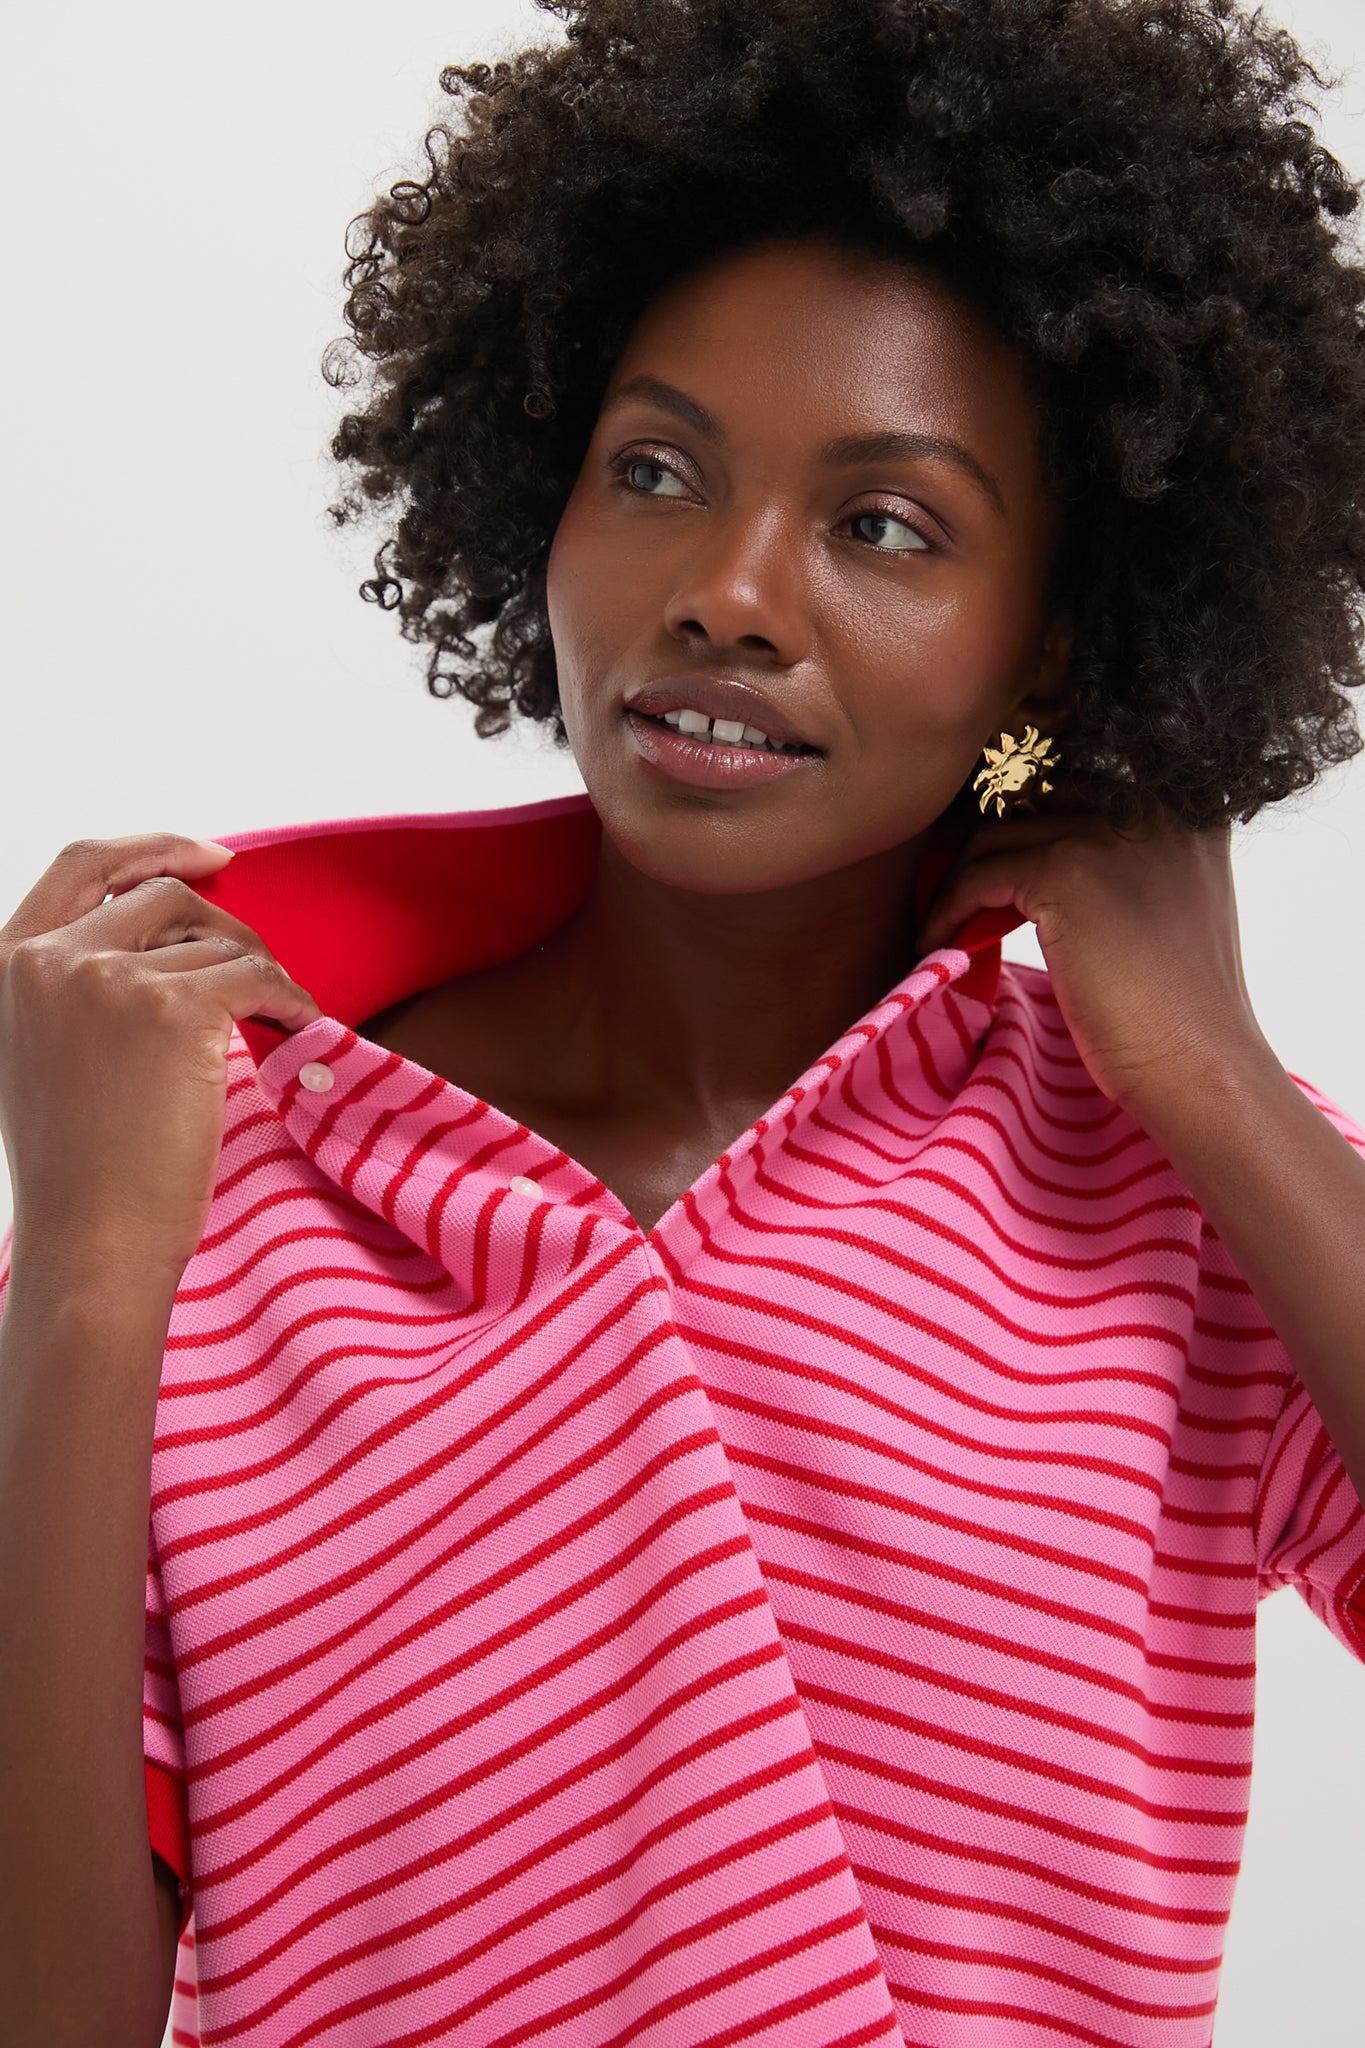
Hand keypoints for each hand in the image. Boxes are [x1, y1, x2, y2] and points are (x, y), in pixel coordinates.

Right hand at [0, 835, 319, 1290]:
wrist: (91, 1243)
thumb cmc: (80, 1171)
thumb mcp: (44, 1054)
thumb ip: (80, 987)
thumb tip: (172, 938)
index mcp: (6, 962)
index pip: (83, 864)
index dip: (154, 846)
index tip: (212, 856)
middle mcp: (49, 959)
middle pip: (164, 897)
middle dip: (224, 929)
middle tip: (258, 976)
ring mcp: (108, 978)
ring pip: (217, 943)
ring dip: (259, 976)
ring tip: (275, 1020)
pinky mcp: (174, 1009)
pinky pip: (258, 978)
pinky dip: (292, 1001)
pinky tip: (300, 1029)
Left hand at [917, 803, 1272, 1119]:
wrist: (1200, 1064)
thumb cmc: (1180, 1009)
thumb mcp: (1171, 907)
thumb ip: (1126, 863)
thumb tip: (1044, 854)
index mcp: (1186, 805)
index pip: (1078, 782)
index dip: (1027, 821)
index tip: (992, 867)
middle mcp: (1152, 802)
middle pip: (1031, 799)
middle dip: (986, 846)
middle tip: (956, 895)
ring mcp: (1109, 832)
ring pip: (995, 835)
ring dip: (958, 882)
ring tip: (945, 927)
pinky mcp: (1067, 871)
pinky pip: (978, 875)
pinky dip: (948, 909)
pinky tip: (940, 945)